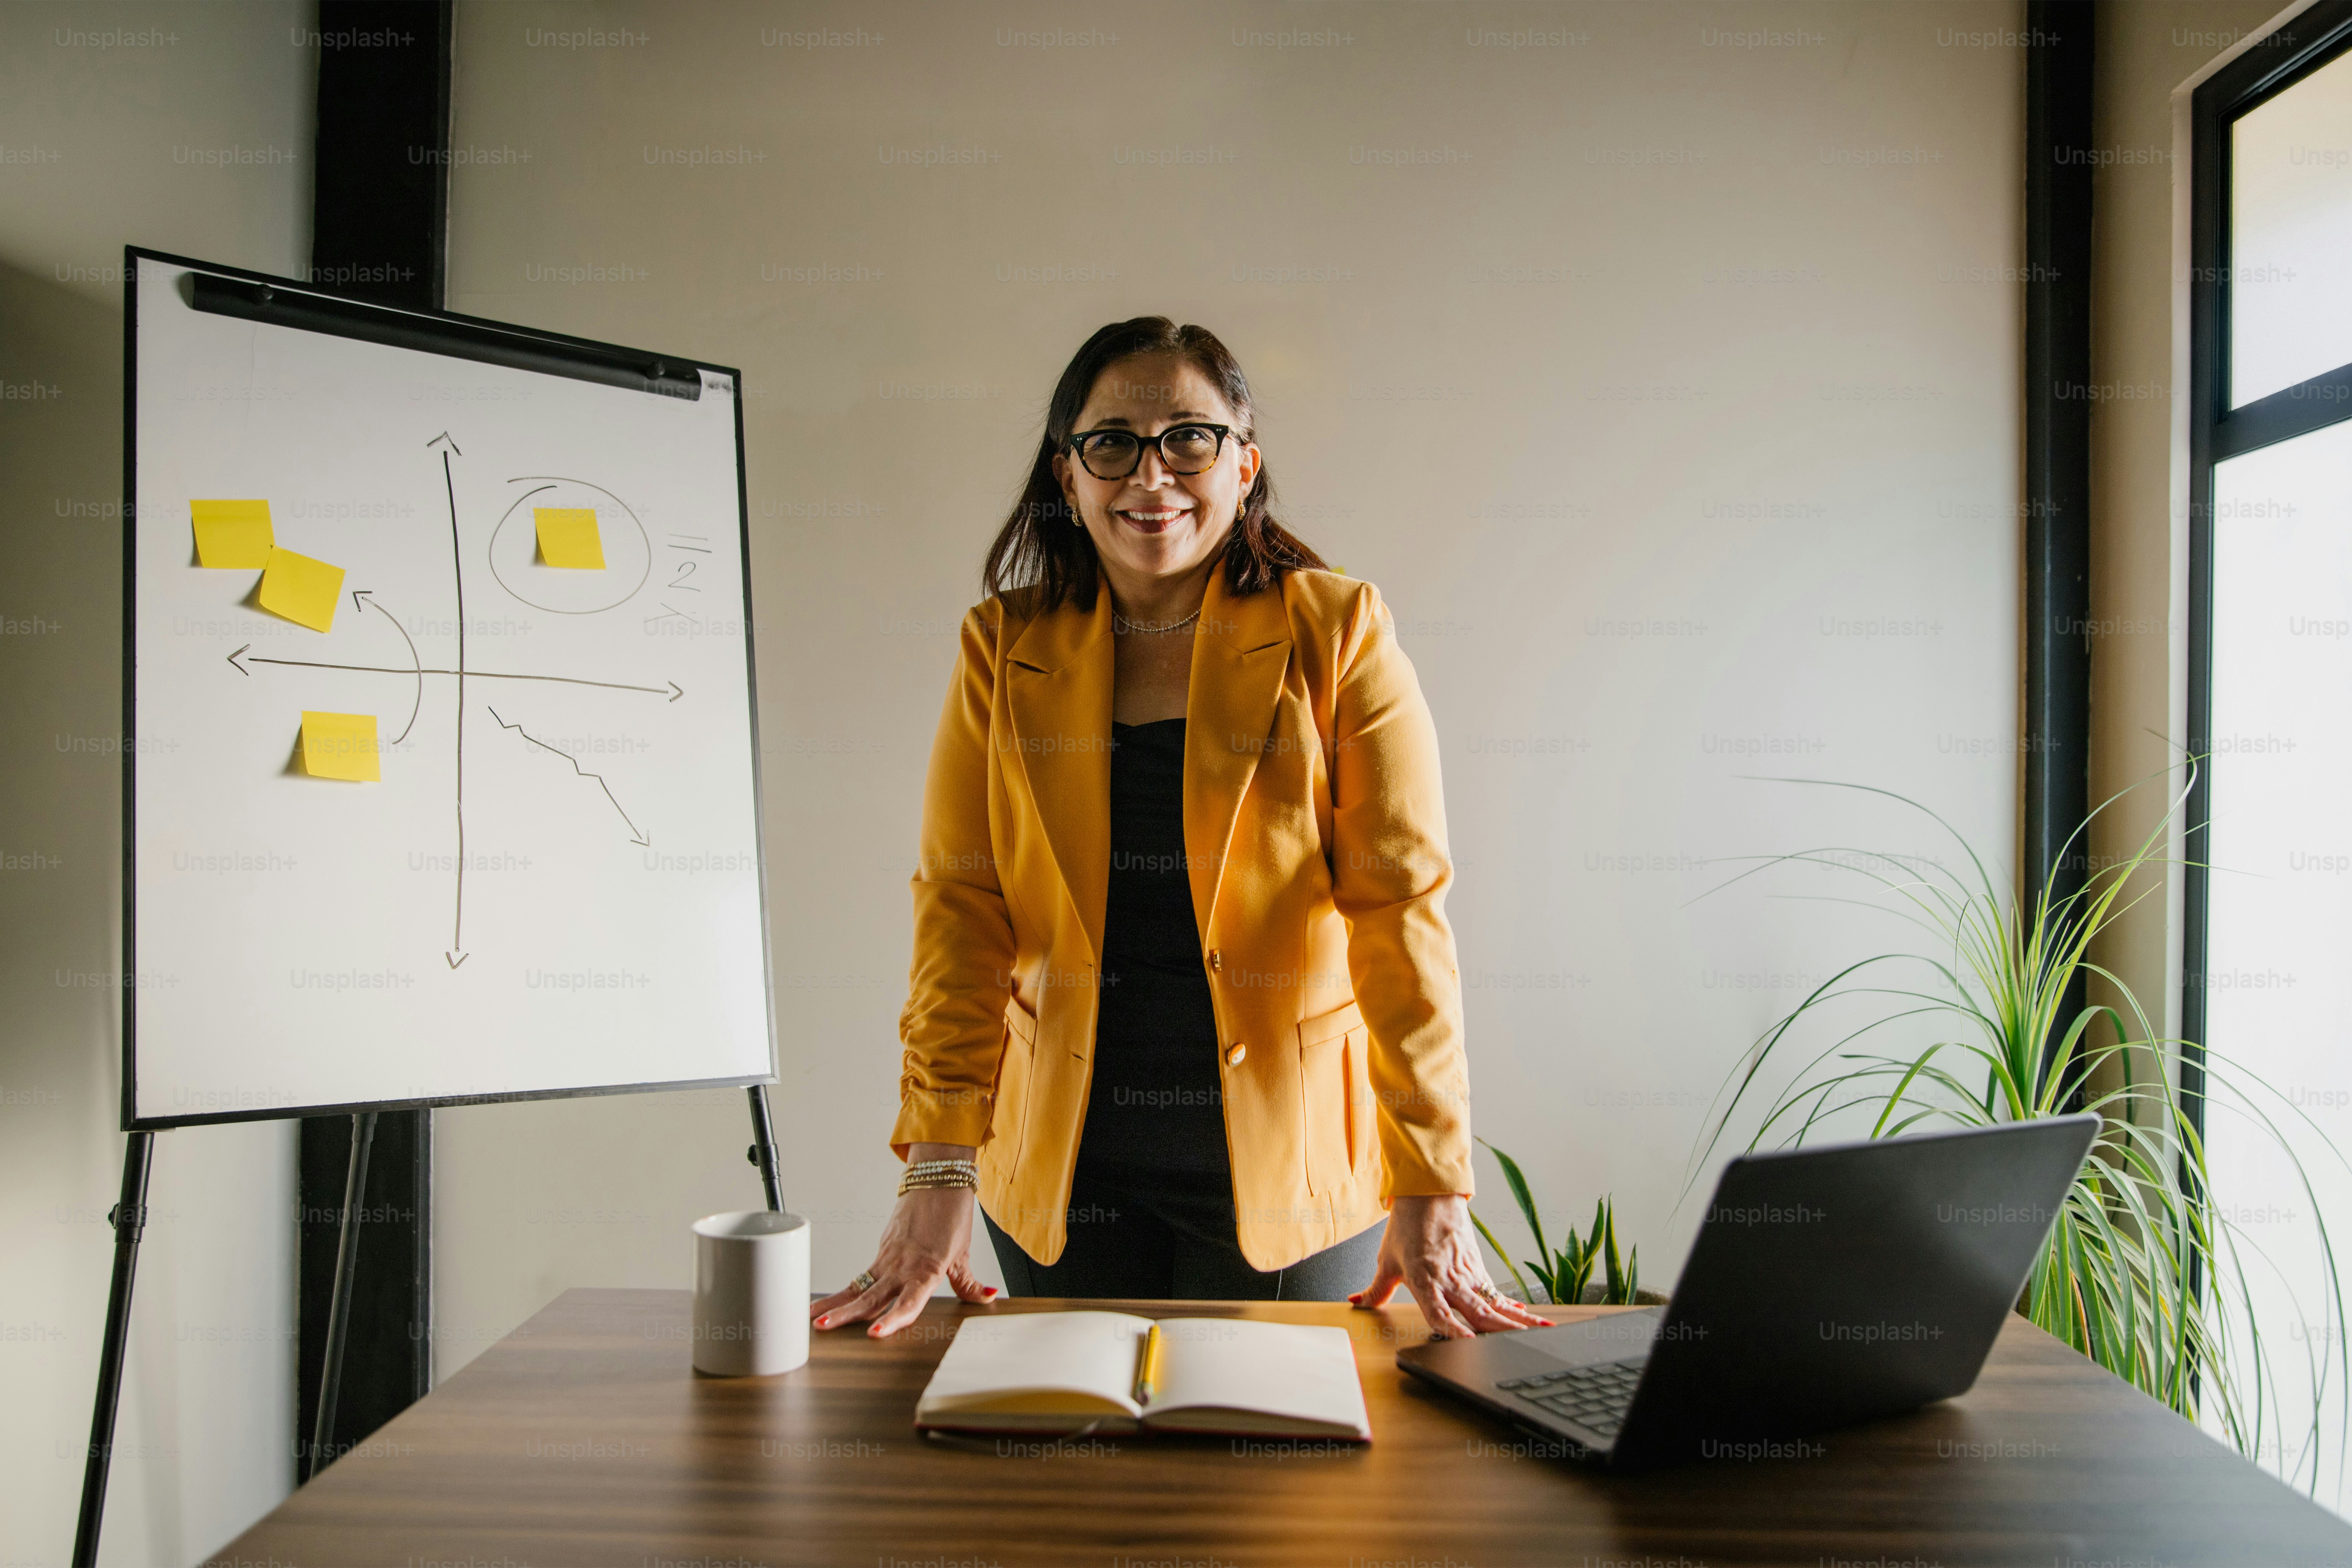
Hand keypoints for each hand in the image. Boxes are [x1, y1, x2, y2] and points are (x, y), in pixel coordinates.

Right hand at [810, 1144, 996, 1337]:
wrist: (938, 1180)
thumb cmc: (953, 1215)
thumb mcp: (963, 1253)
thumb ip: (969, 1283)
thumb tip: (987, 1297)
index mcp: (927, 1270)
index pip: (908, 1302)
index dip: (892, 1319)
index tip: (873, 1333)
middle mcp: (903, 1266)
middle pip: (872, 1296)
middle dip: (846, 1314)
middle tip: (824, 1328)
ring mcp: (889, 1257)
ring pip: (859, 1286)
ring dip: (836, 1303)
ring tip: (814, 1319)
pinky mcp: (882, 1249)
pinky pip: (861, 1275)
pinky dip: (844, 1291)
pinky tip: (827, 1304)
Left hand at [1351, 1194, 1554, 1338]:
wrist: (1429, 1194)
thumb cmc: (1407, 1227)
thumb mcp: (1386, 1260)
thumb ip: (1374, 1289)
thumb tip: (1356, 1303)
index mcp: (1425, 1280)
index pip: (1440, 1313)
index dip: (1453, 1330)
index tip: (1468, 1343)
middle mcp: (1450, 1280)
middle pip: (1477, 1311)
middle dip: (1500, 1331)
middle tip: (1520, 1345)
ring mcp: (1467, 1274)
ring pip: (1493, 1303)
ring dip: (1516, 1320)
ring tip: (1538, 1331)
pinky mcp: (1477, 1268)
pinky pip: (1495, 1292)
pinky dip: (1511, 1305)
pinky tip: (1527, 1315)